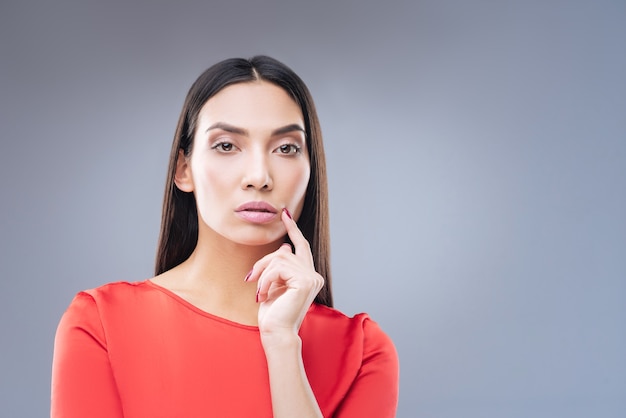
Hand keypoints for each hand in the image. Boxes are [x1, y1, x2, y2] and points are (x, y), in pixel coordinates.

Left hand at [246, 209, 323, 338]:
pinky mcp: (305, 281)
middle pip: (285, 252)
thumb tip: (286, 247)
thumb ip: (281, 267)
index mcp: (309, 276)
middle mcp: (314, 275)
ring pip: (279, 258)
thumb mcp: (274, 285)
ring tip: (258, 292)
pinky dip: (265, 281)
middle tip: (250, 277)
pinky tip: (262, 295)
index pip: (301, 246)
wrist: (276, 333)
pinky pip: (278, 269)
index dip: (293, 229)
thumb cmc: (273, 314)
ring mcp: (312, 277)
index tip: (285, 213)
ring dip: (262, 274)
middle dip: (264, 262)